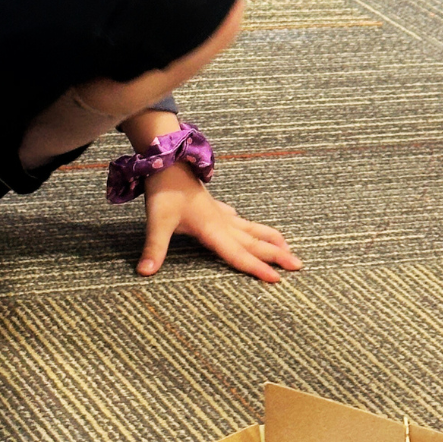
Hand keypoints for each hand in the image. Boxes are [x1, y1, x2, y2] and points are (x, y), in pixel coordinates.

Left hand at [136, 161, 301, 282]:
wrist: (168, 162)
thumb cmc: (164, 191)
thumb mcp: (157, 222)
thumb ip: (155, 248)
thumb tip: (144, 272)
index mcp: (213, 229)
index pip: (239, 254)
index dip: (258, 268)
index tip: (278, 279)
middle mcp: (223, 223)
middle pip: (255, 243)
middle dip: (277, 256)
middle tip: (299, 266)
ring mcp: (221, 214)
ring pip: (252, 230)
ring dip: (271, 240)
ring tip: (288, 249)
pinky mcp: (215, 207)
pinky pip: (240, 221)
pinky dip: (252, 228)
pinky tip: (250, 227)